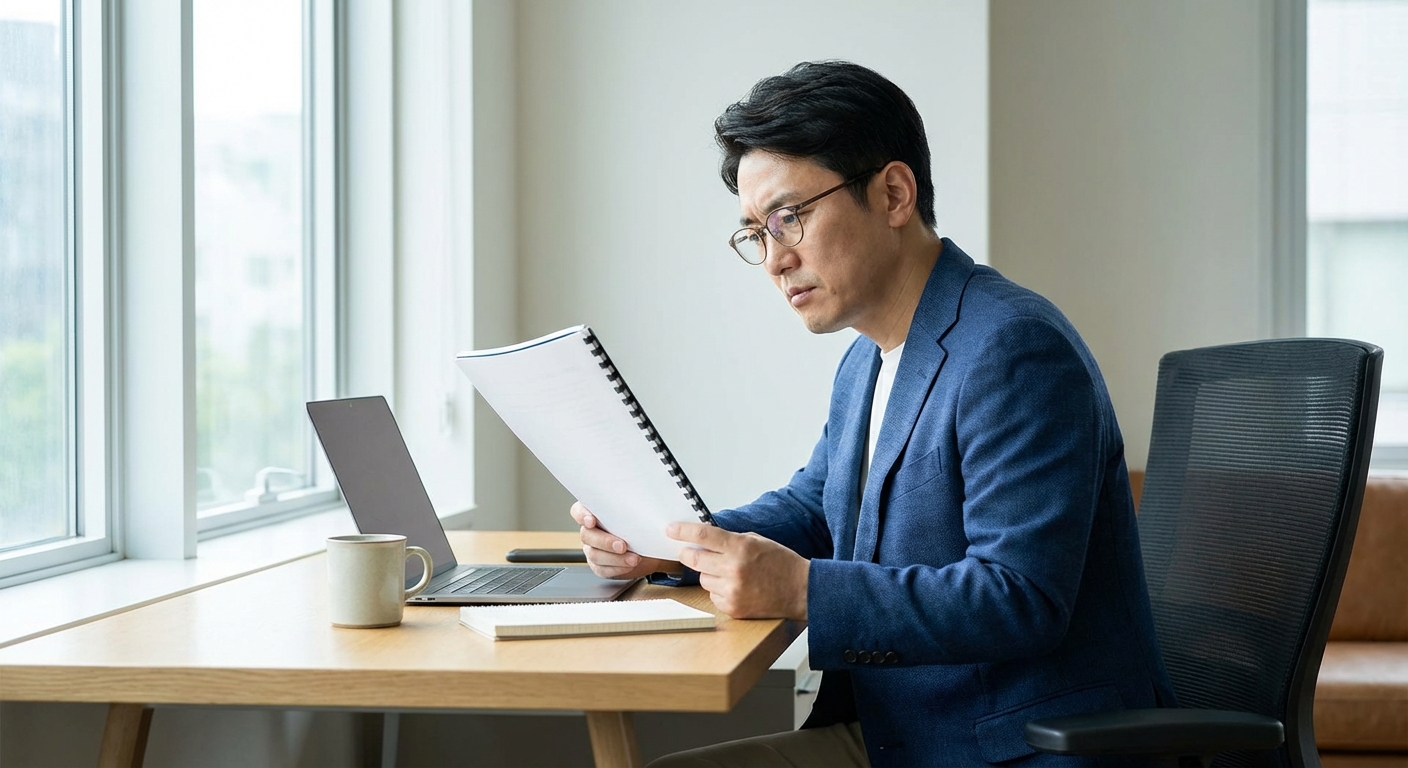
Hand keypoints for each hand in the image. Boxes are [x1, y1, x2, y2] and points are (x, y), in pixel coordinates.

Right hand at [570, 501, 679, 579]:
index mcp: (596, 511)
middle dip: (605, 541)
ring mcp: (593, 548)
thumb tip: (653, 516)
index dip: (582, 515)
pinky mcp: (599, 565)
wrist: (651, 546)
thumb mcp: (642, 512)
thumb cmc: (644, 524)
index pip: (579, 510)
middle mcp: (591, 530)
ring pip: (594, 554)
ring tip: (634, 558)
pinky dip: (617, 568)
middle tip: (622, 545)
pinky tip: (629, 565)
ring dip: (615, 558)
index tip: (592, 520)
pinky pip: (602, 569)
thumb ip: (640, 509)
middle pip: (587, 535)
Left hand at [667, 522, 808, 619]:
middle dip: (689, 554)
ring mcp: (732, 591)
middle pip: (694, 559)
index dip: (682, 531)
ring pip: (703, 578)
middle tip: (691, 551)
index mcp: (740, 547)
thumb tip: (704, 539)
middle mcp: (733, 569)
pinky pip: (712, 595)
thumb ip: (730, 540)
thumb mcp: (757, 541)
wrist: (800, 591)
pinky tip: (737, 587)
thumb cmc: (781, 563)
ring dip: (709, 573)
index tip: (670, 529)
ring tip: (731, 573)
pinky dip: (719, 590)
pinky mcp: (732, 608)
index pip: (703, 535)